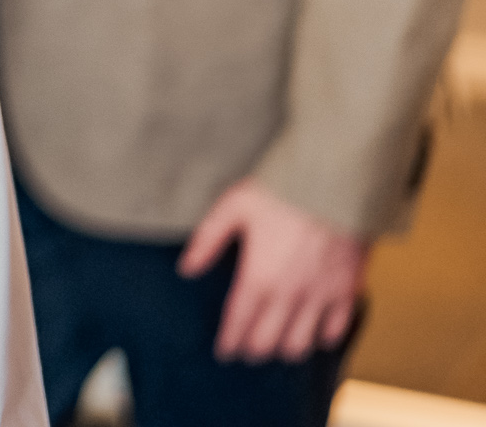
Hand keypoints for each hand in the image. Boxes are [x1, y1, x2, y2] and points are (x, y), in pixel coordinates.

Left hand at [179, 178, 367, 362]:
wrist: (335, 182)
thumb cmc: (281, 190)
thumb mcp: (232, 207)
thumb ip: (207, 240)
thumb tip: (186, 269)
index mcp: (258, 276)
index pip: (239, 322)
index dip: (229, 342)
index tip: (224, 353)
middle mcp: (289, 293)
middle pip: (268, 341)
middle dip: (254, 350)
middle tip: (246, 352)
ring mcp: (321, 295)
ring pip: (301, 343)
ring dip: (286, 349)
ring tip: (277, 345)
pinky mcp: (348, 289)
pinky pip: (336, 329)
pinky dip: (324, 338)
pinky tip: (316, 335)